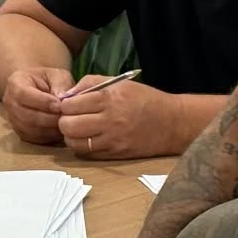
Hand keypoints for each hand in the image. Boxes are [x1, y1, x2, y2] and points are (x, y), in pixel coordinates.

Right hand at [1, 67, 73, 144]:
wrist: (37, 88)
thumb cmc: (48, 80)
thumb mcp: (56, 75)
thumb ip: (60, 85)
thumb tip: (63, 100)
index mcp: (15, 83)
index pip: (24, 94)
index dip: (42, 102)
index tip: (60, 106)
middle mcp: (9, 103)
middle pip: (26, 116)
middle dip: (49, 119)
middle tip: (66, 117)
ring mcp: (13, 119)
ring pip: (30, 129)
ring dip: (50, 129)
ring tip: (65, 123)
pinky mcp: (20, 132)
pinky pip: (33, 138)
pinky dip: (48, 136)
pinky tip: (59, 129)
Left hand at [58, 79, 177, 158]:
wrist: (172, 122)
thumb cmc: (144, 99)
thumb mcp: (119, 83)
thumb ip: (90, 84)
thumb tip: (66, 95)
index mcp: (109, 98)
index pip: (70, 104)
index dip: (64, 105)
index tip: (67, 104)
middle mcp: (110, 120)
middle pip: (68, 125)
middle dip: (64, 121)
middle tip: (69, 118)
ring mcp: (113, 139)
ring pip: (75, 143)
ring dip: (71, 137)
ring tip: (77, 130)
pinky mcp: (117, 154)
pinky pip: (88, 154)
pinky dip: (83, 147)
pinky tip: (88, 139)